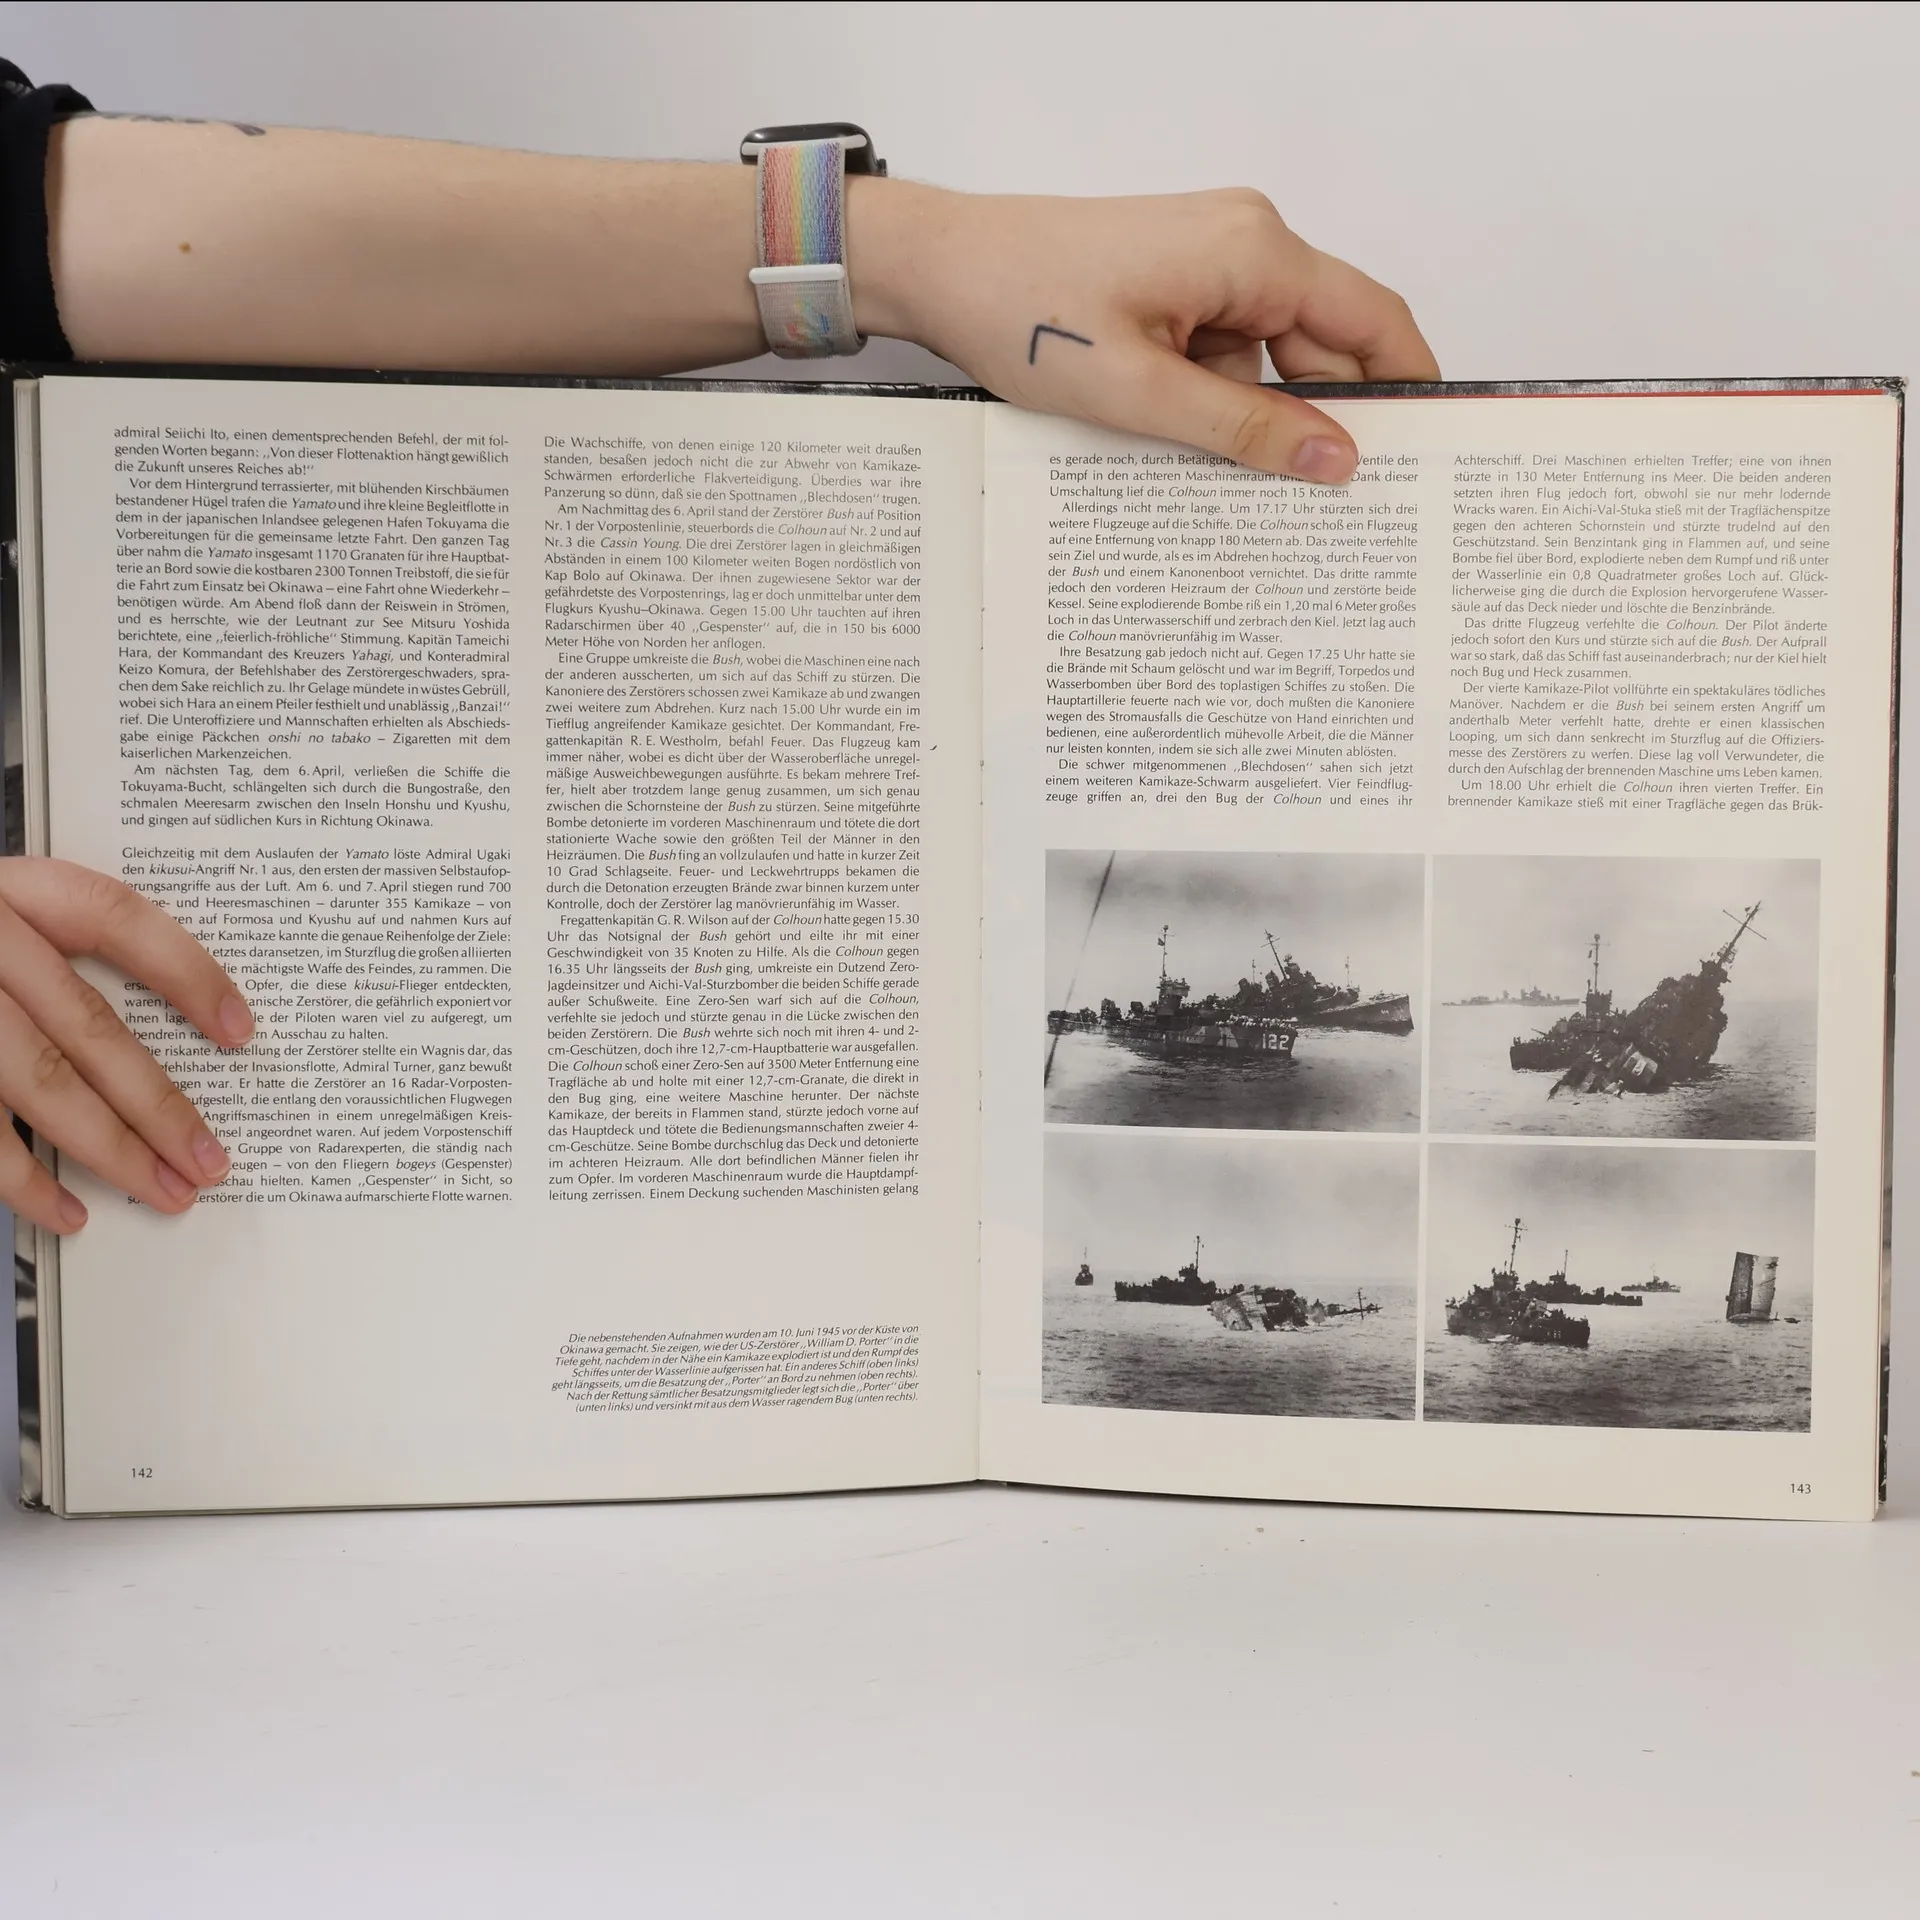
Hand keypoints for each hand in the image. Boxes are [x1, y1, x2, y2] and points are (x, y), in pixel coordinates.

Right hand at [0, 859, 250, 1232]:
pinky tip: (67, 1210)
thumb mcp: (5, 916)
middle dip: (158, 1104)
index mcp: (10, 891)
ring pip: (39, 1082)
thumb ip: (61, 954)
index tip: (240, 1030)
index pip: (115, 918)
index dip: (187, 972)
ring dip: (111, 1149)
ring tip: (166, 1191)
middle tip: (210, 1159)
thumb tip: (186, 1021)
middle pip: (87, 1024)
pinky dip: (23, 1180)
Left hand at [854, 183, 1437, 480]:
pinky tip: (1187, 447)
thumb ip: (1246, 431)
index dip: (1408, 387)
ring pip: (1271, 356)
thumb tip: (1337, 459)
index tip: (1426, 453)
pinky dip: (1218, 400)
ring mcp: (1208, 259)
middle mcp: (1244, 240)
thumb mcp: (1142, 394)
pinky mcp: (1175, 282)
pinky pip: (1226, 350)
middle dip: (1324, 419)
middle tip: (1327, 504)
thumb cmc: (1021, 313)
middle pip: (1324, 343)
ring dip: (1256, 417)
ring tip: (1233, 485)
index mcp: (1254, 250)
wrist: (939, 271)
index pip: (1372, 319)